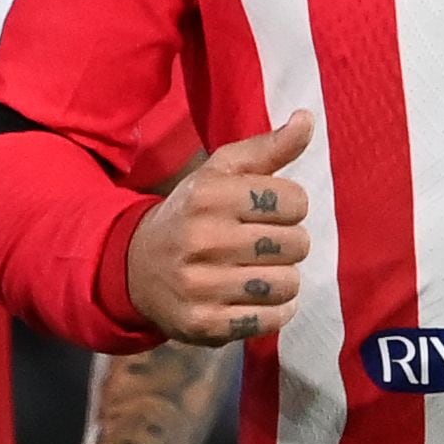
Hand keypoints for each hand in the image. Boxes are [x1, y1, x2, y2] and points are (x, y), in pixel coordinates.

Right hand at [123, 112, 313, 344]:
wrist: (136, 268)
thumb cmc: (193, 212)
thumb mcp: (221, 173)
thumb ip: (268, 147)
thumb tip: (307, 119)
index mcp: (208, 195)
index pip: (293, 200)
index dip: (290, 206)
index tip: (271, 211)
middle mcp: (202, 239)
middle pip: (295, 244)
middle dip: (288, 243)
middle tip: (264, 244)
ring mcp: (200, 286)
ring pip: (286, 283)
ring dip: (283, 279)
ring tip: (261, 271)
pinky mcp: (204, 325)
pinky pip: (270, 320)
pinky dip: (275, 311)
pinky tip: (257, 298)